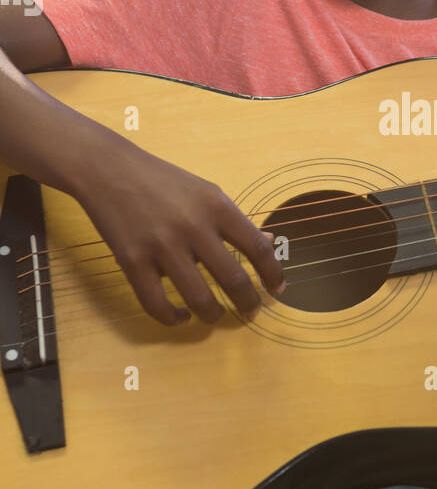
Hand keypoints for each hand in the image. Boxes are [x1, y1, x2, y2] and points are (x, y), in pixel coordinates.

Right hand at [74, 138, 286, 325]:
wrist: (108, 169)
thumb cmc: (163, 181)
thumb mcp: (206, 192)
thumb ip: (235, 221)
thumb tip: (268, 244)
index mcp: (217, 206)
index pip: (258, 248)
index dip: (273, 274)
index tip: (277, 290)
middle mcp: (193, 227)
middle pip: (233, 280)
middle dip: (248, 303)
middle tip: (250, 311)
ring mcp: (162, 246)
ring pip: (199, 300)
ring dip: (213, 316)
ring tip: (215, 315)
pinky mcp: (132, 261)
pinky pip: (157, 305)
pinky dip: (173, 319)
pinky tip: (181, 315)